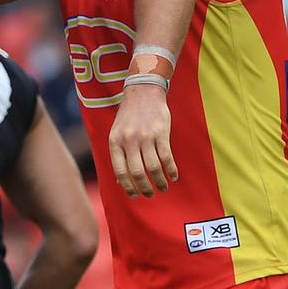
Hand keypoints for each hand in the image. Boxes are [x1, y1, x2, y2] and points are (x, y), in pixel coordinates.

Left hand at [109, 83, 176, 197]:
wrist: (142, 92)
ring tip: (163, 188)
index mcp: (115, 141)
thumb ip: (118, 154)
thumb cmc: (128, 116)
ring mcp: (145, 137)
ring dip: (159, 182)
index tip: (134, 196)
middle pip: (137, 173)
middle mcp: (129, 140)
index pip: (120, 171)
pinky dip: (171, 171)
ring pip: (154, 168)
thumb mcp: (116, 133)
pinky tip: (173, 177)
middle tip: (150, 195)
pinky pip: (167, 158)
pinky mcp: (161, 133)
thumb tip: (120, 181)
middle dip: (144, 188)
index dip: (127, 187)